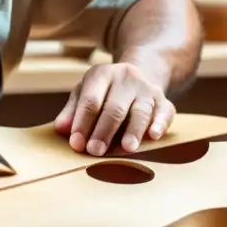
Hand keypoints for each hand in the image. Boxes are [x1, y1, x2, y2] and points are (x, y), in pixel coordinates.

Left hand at [53, 62, 174, 155]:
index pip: (91, 100)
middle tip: (95, 152)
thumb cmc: (104, 92)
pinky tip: (153, 136)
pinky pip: (164, 112)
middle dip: (104, 131)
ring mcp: (147, 89)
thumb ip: (71, 112)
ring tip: (126, 148)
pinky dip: (160, 124)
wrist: (136, 77)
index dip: (82, 123)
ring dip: (133, 131)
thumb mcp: (84, 93)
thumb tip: (61, 129)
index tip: (77, 144)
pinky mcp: (164, 101)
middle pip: (115, 107)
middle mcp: (126, 78)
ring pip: (140, 111)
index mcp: (102, 74)